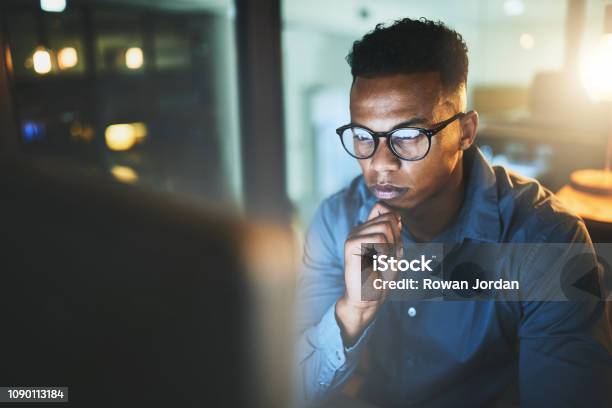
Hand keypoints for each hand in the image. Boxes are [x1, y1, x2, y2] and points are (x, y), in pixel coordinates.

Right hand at [336, 202, 401, 345]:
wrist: (368, 298)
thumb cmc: (382, 278)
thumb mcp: (395, 251)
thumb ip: (396, 233)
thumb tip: (396, 218)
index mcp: (367, 229)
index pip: (381, 207)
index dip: (394, 219)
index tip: (395, 240)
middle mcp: (358, 229)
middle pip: (388, 218)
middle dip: (396, 238)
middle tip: (388, 257)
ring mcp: (353, 235)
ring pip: (385, 227)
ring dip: (391, 247)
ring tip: (383, 261)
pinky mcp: (350, 244)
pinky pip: (378, 239)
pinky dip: (385, 253)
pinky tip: (378, 264)